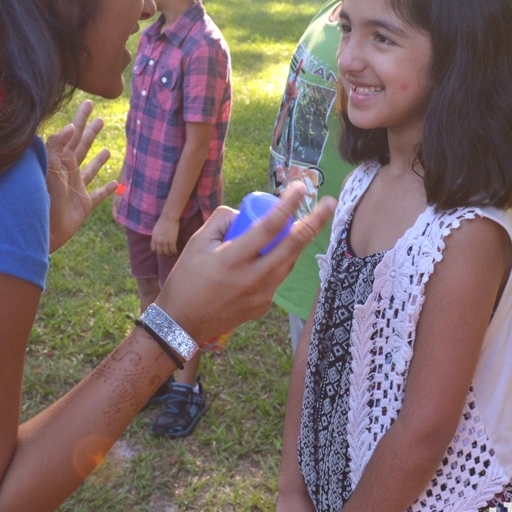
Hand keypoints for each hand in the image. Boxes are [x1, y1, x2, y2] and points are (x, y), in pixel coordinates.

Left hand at [46, 100, 113, 251]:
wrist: (41, 230)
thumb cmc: (42, 199)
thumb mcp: (48, 168)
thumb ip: (57, 146)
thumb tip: (71, 126)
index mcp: (60, 160)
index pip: (73, 133)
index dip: (81, 118)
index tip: (89, 103)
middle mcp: (68, 171)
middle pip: (82, 146)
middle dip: (90, 132)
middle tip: (100, 118)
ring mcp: (76, 188)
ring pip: (90, 169)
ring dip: (99, 159)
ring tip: (107, 149)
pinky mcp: (83, 205)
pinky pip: (97, 195)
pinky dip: (107, 190)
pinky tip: (116, 185)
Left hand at [150, 214, 179, 255]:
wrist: (169, 218)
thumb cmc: (162, 221)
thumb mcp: (155, 230)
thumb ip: (156, 236)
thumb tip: (157, 241)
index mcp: (154, 238)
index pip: (153, 249)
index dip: (157, 250)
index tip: (161, 250)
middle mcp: (158, 242)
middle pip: (160, 252)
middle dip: (163, 253)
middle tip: (167, 252)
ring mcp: (165, 242)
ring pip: (167, 252)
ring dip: (169, 253)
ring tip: (172, 252)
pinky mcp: (172, 241)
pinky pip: (173, 250)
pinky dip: (174, 251)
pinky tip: (176, 251)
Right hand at [153, 182, 335, 345]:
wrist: (181, 323)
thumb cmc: (185, 279)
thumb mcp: (196, 243)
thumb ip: (221, 221)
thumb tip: (243, 214)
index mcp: (233, 259)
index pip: (269, 227)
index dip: (288, 205)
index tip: (301, 188)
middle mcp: (253, 278)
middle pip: (293, 246)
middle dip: (315, 222)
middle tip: (330, 204)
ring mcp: (261, 295)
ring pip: (288, 262)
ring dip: (296, 242)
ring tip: (299, 225)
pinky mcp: (263, 306)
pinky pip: (276, 277)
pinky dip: (275, 262)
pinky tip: (264, 258)